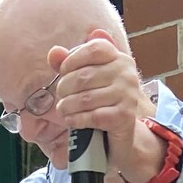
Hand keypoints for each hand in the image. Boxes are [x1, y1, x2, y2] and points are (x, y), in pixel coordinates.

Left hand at [48, 30, 162, 182]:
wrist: (123, 133)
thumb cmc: (102, 102)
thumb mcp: (88, 80)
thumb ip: (70, 64)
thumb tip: (54, 53)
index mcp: (119, 59)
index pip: (94, 49)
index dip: (72, 59)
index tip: (63, 72)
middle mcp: (127, 74)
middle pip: (84, 76)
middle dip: (64, 87)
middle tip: (61, 96)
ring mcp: (128, 96)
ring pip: (85, 98)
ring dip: (67, 106)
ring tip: (63, 109)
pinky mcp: (124, 117)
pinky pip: (92, 116)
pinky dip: (76, 119)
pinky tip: (71, 120)